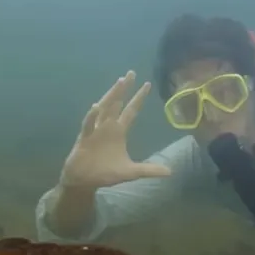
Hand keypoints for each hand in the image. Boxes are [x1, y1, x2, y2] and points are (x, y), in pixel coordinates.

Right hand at [60, 71, 170, 188]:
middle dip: (124, 89)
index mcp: (119, 131)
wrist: (85, 181)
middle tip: (132, 73)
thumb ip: (149, 170)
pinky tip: (95, 107)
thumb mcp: (131, 172)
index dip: (138, 98)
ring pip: (104, 109)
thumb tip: (170, 172)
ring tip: (120, 82)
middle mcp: (108, 127)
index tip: (147, 84)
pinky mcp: (84, 138)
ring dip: (111, 96)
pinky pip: (88, 125)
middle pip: (117, 103)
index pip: (131, 111)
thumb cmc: (105, 173)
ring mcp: (95, 130)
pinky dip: (92, 117)